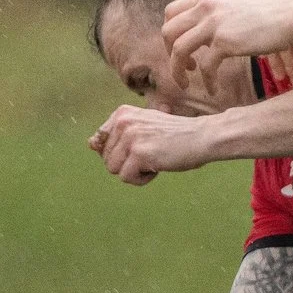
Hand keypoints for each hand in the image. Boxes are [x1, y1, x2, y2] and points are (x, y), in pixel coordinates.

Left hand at [89, 105, 213, 185]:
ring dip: (134, 172)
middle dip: (128, 163)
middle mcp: (122, 122)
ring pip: (114, 170)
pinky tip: (158, 167)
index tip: (141, 147)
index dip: (120, 152)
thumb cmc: (176, 135)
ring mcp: (130, 137)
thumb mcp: (143, 127)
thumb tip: (90, 144)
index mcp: (121, 113)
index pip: (101, 143)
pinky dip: (143, 179)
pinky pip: (127, 178)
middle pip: (106, 159)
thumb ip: (116, 135)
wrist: (202, 136)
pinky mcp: (139, 154)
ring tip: (154, 160)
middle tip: (152, 154)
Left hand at [164, 0, 292, 80]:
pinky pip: (205, 66)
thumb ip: (218, 7)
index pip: (171, 11)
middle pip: (168, 31)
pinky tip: (213, 89)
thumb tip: (207, 19)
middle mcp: (206, 7)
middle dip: (169, 53)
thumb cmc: (271, 12)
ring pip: (179, 49)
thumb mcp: (236, 1)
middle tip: (184, 67)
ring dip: (177, 70)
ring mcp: (214, 24)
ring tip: (186, 83)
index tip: (182, 48)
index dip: (171, 33)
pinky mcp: (225, 42)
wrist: (291, 15)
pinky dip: (206, 81)